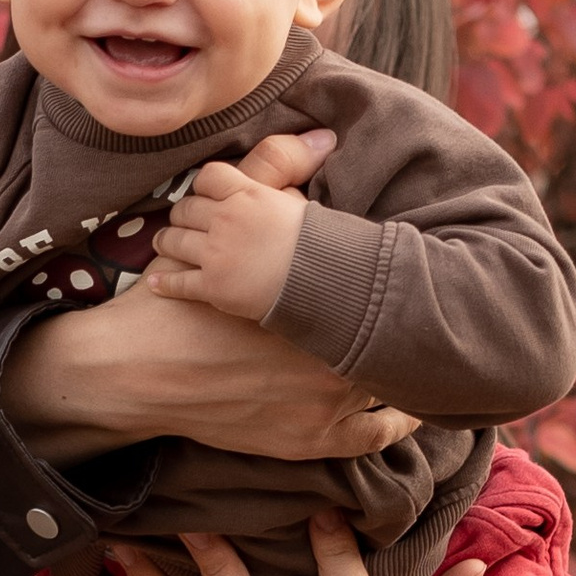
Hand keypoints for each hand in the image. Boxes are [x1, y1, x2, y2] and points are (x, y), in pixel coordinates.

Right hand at [4, 131, 417, 465]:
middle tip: (438, 307)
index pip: (390, 290)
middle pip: (398, 339)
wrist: (136, 370)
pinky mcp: (309, 441)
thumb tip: (323, 134)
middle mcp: (331, 358)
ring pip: (394, 389)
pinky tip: (409, 408)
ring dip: (414, 371)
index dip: (414, 277)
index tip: (430, 268)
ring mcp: (324, 406)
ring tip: (431, 354)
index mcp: (321, 304)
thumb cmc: (181, 302)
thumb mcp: (228, 226)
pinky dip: (397, 422)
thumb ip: (276, 171)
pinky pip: (373, 437)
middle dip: (419, 323)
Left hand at [147, 156, 308, 322]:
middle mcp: (226, 219)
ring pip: (174, 240)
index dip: (203, 187)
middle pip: (186, 209)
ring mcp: (216, 253)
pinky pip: (179, 282)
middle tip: (183, 223)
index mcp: (248, 194)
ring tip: (164, 244)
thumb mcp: (301, 201)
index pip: (208, 177)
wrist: (325, 281)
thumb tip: (301, 156)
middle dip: (182, 215)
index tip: (204, 195)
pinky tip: (155, 284)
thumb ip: (283, 185)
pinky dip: (164, 283)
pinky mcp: (213, 286)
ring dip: (166, 242)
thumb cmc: (320, 242)